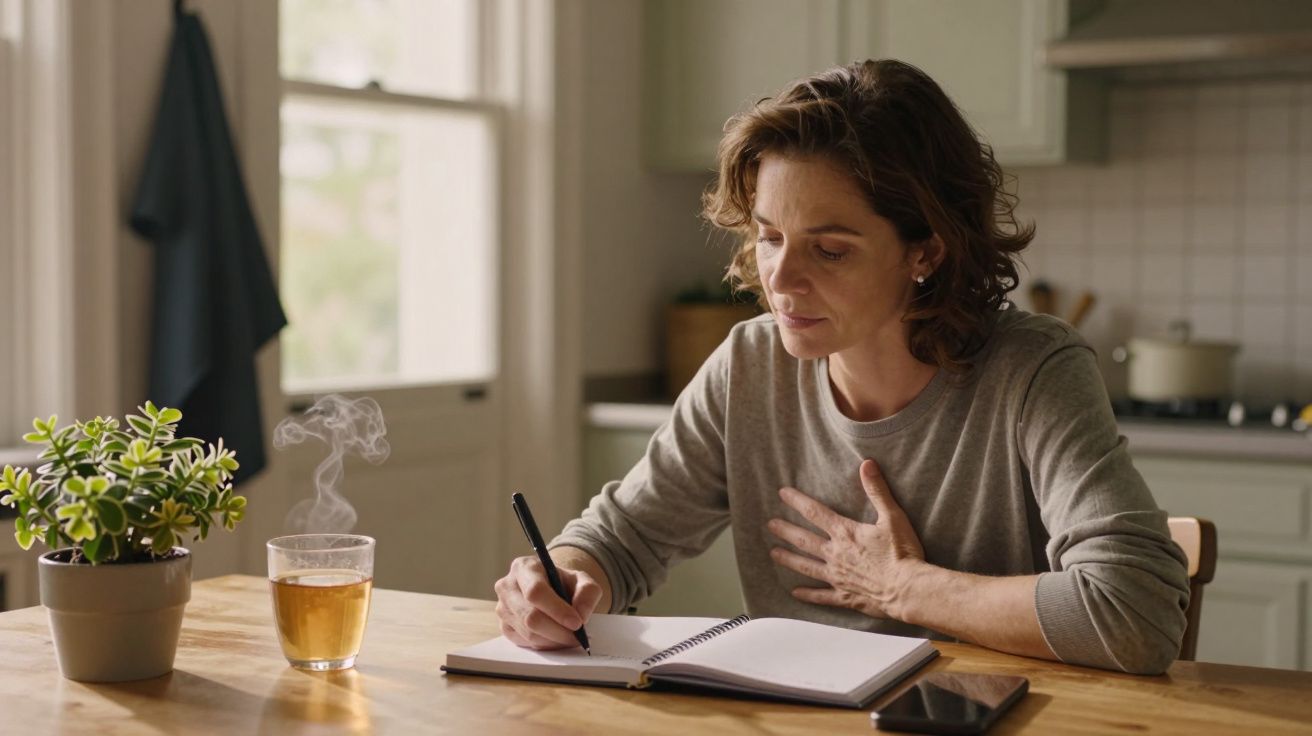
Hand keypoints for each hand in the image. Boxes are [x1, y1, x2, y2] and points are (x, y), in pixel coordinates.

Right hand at [493, 555, 602, 649]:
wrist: (550, 588)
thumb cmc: (563, 582)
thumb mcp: (581, 579)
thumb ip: (587, 592)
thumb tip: (581, 616)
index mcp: (524, 567)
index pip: (536, 592)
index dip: (557, 610)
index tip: (577, 623)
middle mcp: (507, 586)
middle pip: (530, 616)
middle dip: (558, 631)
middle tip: (578, 637)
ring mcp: (502, 608)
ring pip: (529, 633)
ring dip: (554, 640)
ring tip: (571, 638)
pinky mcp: (504, 626)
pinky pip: (525, 642)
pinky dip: (545, 645)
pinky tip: (557, 638)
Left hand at [767, 458, 925, 618]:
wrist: (908, 589)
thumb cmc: (902, 553)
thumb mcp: (893, 517)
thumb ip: (877, 491)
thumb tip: (867, 464)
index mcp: (845, 533)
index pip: (815, 513)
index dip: (798, 501)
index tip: (782, 493)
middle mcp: (836, 554)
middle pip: (804, 540)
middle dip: (786, 530)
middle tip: (770, 525)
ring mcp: (838, 577)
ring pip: (807, 567)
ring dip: (789, 559)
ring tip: (773, 554)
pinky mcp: (845, 597)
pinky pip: (821, 596)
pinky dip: (808, 594)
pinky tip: (795, 593)